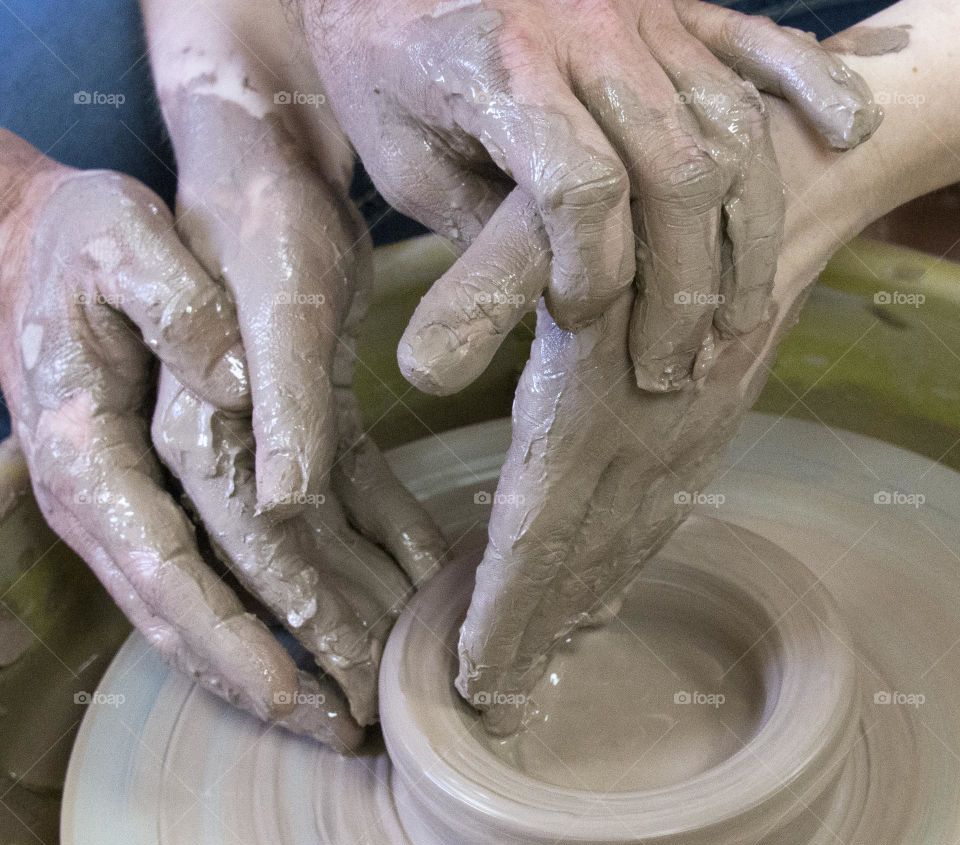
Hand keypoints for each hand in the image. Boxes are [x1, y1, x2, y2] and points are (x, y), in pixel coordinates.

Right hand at [0, 135, 359, 748]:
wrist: (41, 242)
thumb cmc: (80, 241)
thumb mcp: (120, 242)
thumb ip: (171, 305)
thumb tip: (233, 386)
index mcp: (87, 454)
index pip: (164, 569)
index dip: (228, 637)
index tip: (292, 691)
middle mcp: (109, 504)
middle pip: (191, 617)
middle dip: (266, 681)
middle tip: (345, 732)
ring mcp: (141, 508)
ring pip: (213, 607)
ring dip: (282, 663)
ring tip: (349, 712)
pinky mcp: (176, 493)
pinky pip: (228, 566)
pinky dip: (283, 606)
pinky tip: (342, 633)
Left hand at [305, 0, 880, 391]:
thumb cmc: (386, 76)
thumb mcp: (405, 168)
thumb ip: (478, 234)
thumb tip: (548, 305)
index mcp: (499, 69)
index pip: (578, 187)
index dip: (590, 269)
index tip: (578, 317)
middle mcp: (582, 29)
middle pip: (674, 170)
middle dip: (679, 287)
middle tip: (669, 364)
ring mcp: (639, 10)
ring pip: (728, 125)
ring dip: (744, 233)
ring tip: (737, 314)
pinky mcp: (673, 1)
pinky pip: (758, 43)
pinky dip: (809, 90)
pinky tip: (846, 136)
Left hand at [452, 3, 959, 733]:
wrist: (776, 183)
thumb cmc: (639, 191)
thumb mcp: (543, 219)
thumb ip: (483, 292)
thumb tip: (416, 368)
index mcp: (585, 403)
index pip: (531, 531)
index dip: (500, 607)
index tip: (469, 672)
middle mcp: (639, 440)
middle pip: (575, 561)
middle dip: (531, 632)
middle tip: (493, 698)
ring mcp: (682, 440)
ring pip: (624, 550)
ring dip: (579, 611)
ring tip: (540, 666)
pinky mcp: (707, 428)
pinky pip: (663, 519)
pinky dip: (627, 567)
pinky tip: (603, 595)